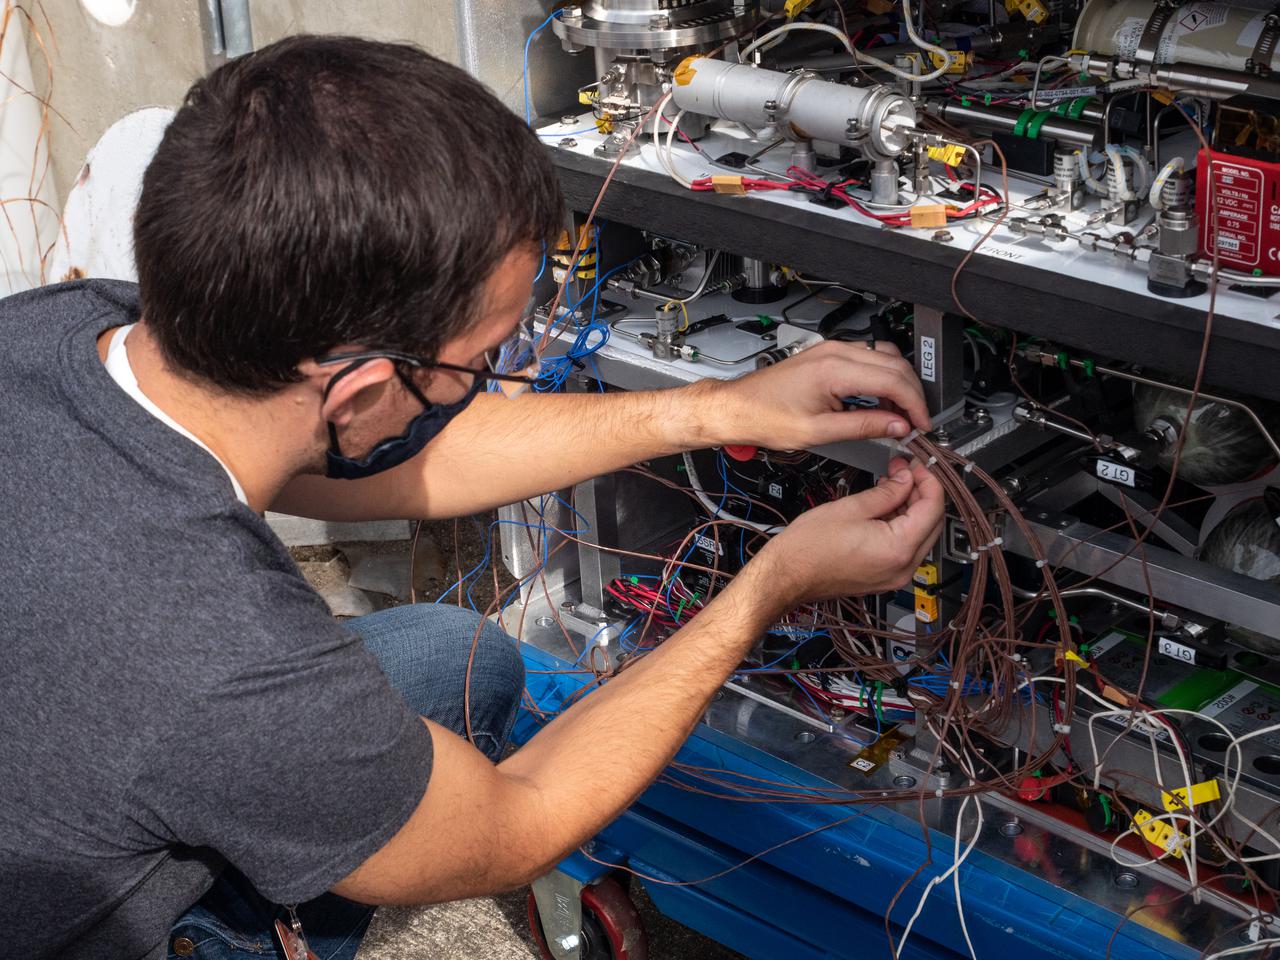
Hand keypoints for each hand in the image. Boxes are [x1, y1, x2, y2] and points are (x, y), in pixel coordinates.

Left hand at [704, 340, 929, 448]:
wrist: (738, 407)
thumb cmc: (765, 417)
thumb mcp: (818, 431)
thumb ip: (863, 426)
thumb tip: (896, 426)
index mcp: (834, 369)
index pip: (893, 381)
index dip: (914, 405)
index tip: (921, 425)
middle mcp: (835, 352)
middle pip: (895, 365)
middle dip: (912, 395)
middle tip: (915, 423)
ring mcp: (832, 350)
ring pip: (885, 359)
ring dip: (898, 385)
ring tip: (898, 416)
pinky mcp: (828, 355)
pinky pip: (868, 360)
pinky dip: (881, 379)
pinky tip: (879, 402)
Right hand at [750, 457, 943, 606]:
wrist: (788, 575)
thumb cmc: (809, 548)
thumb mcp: (851, 507)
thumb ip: (887, 492)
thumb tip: (906, 478)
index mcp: (898, 548)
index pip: (934, 507)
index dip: (928, 479)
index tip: (917, 464)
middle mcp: (903, 567)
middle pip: (932, 522)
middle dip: (922, 492)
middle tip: (906, 470)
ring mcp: (895, 575)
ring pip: (920, 534)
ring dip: (911, 507)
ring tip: (891, 484)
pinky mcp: (885, 577)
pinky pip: (905, 547)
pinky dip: (901, 524)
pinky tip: (885, 506)